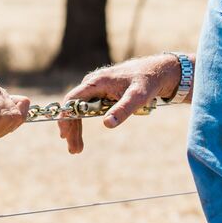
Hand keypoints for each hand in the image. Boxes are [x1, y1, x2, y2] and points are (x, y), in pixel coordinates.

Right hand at [56, 53, 182, 153]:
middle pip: (73, 108)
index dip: (66, 117)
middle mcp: (92, 84)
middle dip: (71, 129)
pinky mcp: (100, 93)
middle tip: (75, 150)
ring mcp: (95, 88)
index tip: (65, 135)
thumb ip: (123, 109)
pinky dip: (82, 123)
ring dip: (76, 128)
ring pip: (78, 110)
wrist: (156, 72)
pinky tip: (79, 136)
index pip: (72, 100)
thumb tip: (107, 124)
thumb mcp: (138, 97)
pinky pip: (86, 109)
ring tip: (77, 149)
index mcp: (97, 82)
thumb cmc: (147, 82)